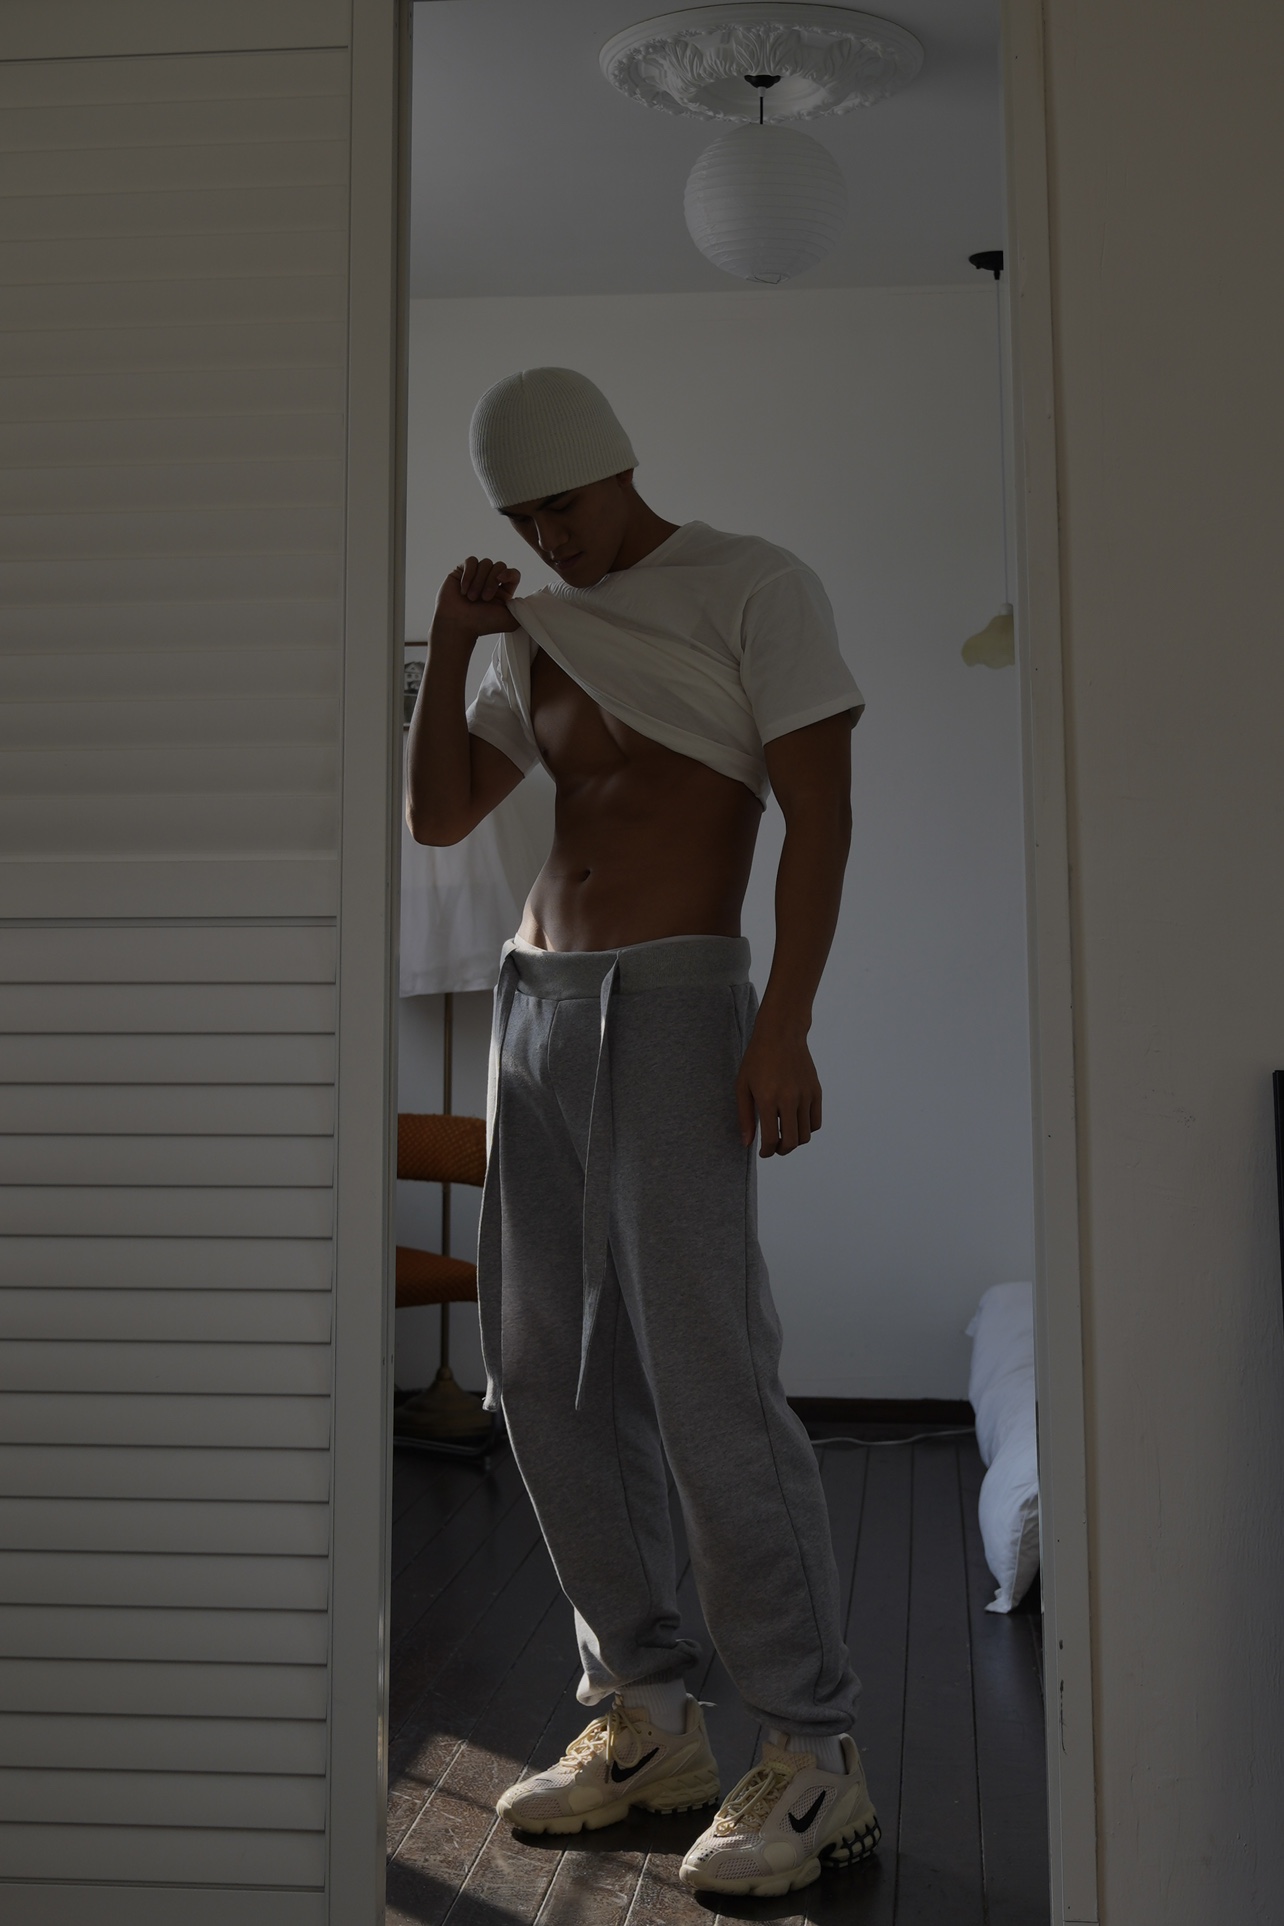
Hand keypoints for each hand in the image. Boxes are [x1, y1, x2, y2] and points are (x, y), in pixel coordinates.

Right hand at [433, 556, 521, 639]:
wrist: (458, 626)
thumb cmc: (482, 625)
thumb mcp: (511, 621)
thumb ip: (524, 610)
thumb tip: (534, 602)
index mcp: (503, 591)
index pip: (513, 573)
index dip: (509, 573)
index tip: (501, 580)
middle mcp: (490, 581)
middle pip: (499, 565)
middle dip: (491, 581)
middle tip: (484, 598)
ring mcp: (476, 575)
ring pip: (485, 563)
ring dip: (479, 581)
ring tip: (472, 598)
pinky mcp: (462, 571)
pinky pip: (470, 561)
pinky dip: (468, 575)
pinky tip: (463, 589)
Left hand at [735, 1023, 821, 1156]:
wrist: (781, 1034)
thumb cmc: (757, 1059)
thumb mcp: (742, 1086)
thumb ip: (744, 1117)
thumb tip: (747, 1143)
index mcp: (767, 1099)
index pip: (771, 1139)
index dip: (766, 1152)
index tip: (763, 1152)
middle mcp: (789, 1099)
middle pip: (791, 1142)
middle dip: (781, 1151)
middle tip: (774, 1148)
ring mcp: (805, 1095)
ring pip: (805, 1135)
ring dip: (794, 1141)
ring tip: (784, 1134)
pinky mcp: (816, 1091)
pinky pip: (816, 1122)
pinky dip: (807, 1129)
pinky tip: (796, 1122)